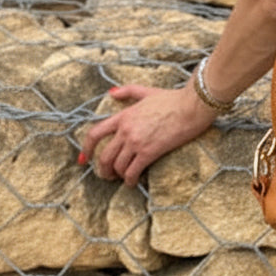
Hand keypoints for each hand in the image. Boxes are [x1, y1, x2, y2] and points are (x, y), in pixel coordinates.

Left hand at [80, 84, 216, 186]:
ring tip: (122, 179)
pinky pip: (133, 171)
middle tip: (107, 175)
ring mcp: (136, 142)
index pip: (95, 134)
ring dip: (117, 176)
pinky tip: (134, 183)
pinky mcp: (149, 152)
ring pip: (117, 166)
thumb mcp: (147, 92)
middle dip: (103, 169)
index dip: (86, 149)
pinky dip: (131, 180)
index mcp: (123, 116)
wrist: (192, 106)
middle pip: (104, 156)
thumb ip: (128, 91)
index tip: (83, 159)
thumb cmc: (173, 98)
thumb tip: (111, 93)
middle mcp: (126, 130)